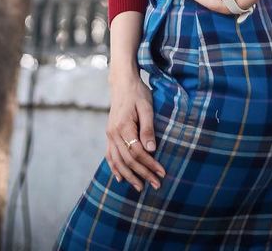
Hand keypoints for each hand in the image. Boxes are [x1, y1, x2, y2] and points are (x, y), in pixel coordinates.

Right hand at [106, 72, 166, 191]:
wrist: (122, 83)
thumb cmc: (137, 93)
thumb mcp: (146, 107)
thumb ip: (148, 127)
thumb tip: (151, 149)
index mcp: (123, 126)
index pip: (137, 152)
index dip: (150, 164)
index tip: (162, 172)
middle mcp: (113, 133)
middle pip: (128, 160)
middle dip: (143, 174)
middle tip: (157, 184)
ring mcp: (109, 134)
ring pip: (117, 161)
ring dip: (129, 176)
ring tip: (141, 187)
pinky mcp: (109, 134)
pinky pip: (110, 155)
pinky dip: (114, 168)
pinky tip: (120, 178)